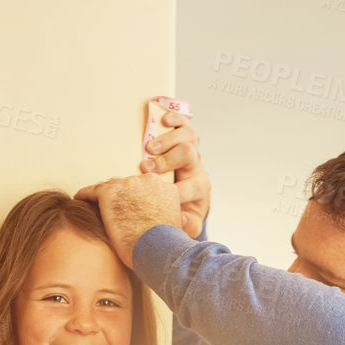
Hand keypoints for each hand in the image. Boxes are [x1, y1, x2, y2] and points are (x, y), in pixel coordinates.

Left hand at [73, 173, 182, 266]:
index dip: (136, 198)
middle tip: (112, 208)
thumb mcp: (174, 224)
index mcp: (165, 188)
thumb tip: (162, 221)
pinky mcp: (109, 193)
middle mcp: (146, 181)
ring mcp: (127, 185)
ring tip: (95, 205)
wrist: (160, 251)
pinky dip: (85, 195)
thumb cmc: (167, 247)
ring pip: (110, 187)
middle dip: (120, 196)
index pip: (145, 188)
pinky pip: (92, 191)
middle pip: (127, 185)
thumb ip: (165, 215)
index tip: (129, 207)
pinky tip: (80, 199)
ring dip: (103, 197)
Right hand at [141, 107, 210, 238]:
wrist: (186, 199)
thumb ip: (185, 225)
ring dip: (166, 140)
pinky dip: (175, 119)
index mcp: (199, 188)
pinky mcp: (183, 138)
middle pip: (188, 154)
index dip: (174, 189)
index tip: (156, 191)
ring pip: (188, 136)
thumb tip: (180, 220)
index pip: (193, 186)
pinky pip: (184, 123)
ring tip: (148, 148)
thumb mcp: (186, 223)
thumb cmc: (182, 211)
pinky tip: (164, 121)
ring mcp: (190, 150)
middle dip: (166, 159)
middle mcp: (196, 167)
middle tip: (145, 167)